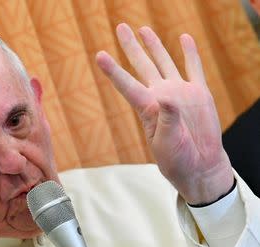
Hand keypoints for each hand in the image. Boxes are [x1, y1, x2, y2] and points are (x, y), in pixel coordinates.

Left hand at [96, 24, 232, 204]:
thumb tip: (166, 97)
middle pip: (142, 65)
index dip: (113, 71)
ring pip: (164, 62)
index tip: (99, 55)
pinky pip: (193, 68)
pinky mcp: (198, 93)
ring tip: (144, 30)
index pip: (126, 85)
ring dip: (154, 45)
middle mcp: (160, 96)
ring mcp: (179, 92)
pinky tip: (184, 39)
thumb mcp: (168, 144)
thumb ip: (167, 120)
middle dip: (131, 46)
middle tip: (121, 27)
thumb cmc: (177, 159)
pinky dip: (190, 53)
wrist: (200, 165)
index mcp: (147, 109)